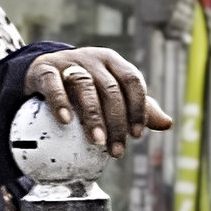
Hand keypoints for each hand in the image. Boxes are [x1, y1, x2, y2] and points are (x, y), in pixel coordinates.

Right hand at [24, 47, 171, 158]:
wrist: (43, 71)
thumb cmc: (84, 86)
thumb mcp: (111, 92)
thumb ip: (137, 107)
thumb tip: (167, 123)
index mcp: (113, 62)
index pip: (132, 80)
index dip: (138, 108)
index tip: (137, 135)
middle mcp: (92, 59)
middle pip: (111, 88)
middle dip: (116, 122)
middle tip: (116, 151)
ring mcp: (68, 62)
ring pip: (85, 86)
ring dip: (93, 117)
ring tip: (97, 142)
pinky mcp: (45, 69)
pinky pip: (53, 83)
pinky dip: (61, 102)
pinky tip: (67, 121)